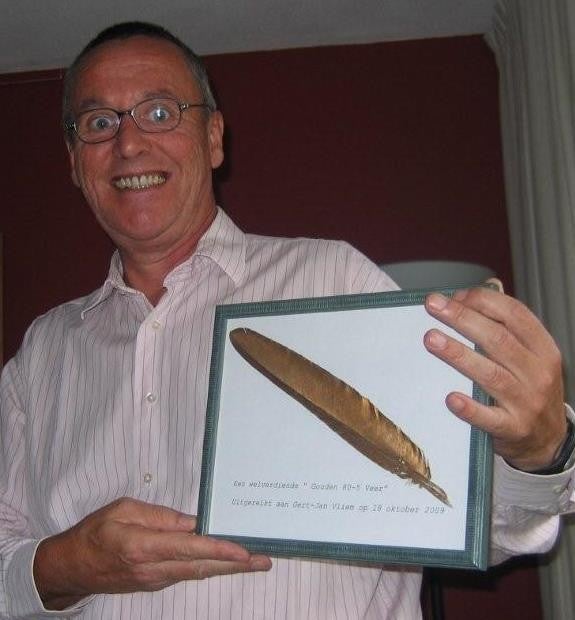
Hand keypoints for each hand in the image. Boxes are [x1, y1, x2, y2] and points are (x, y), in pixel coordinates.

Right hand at [33, 497, 270, 609]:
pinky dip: (208, 568)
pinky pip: (186, 575)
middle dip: (236, 565)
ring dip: (227, 568)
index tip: (244, 551)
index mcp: (143, 546)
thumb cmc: (94, 532)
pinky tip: (224, 562)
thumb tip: (193, 522)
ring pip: (197, 574)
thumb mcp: (124, 509)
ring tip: (254, 561)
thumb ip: (160, 516)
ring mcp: (154, 580)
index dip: (219, 551)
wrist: (71, 567)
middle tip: (264, 560)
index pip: (190, 549)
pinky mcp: (154, 583)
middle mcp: (153, 569)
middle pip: (201, 568)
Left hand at [423, 283, 565, 471]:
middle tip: (433, 306)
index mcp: (544, 349)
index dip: (484, 301)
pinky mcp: (512, 428)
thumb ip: (503, 328)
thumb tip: (465, 298)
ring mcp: (526, 402)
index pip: (516, 315)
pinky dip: (470, 408)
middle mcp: (538, 373)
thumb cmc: (530, 389)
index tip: (454, 296)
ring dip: (458, 354)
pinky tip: (450, 397)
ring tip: (431, 339)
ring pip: (491, 374)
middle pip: (498, 340)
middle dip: (462, 319)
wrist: (548, 439)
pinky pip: (489, 418)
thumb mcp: (530, 357)